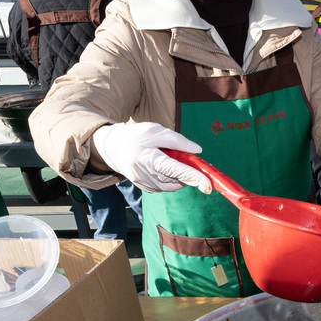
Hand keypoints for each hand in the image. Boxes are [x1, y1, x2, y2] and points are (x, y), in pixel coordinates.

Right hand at [92, 122, 208, 193]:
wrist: (113, 148)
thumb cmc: (136, 136)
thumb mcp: (156, 131)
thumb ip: (177, 141)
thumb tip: (197, 151)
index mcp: (147, 159)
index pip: (174, 170)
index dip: (192, 177)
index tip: (207, 184)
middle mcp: (145, 175)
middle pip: (176, 179)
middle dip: (189, 173)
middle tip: (191, 161)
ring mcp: (145, 185)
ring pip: (173, 185)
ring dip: (181, 176)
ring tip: (172, 160)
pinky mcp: (147, 189)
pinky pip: (167, 187)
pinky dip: (173, 179)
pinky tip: (166, 167)